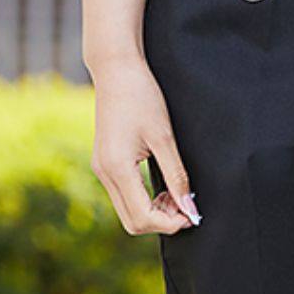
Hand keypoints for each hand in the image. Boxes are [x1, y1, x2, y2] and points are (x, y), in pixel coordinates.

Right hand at [90, 56, 199, 234]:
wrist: (116, 70)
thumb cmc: (142, 96)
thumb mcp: (165, 137)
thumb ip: (177, 176)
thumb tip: (190, 206)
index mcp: (116, 168)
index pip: (143, 217)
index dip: (170, 223)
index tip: (193, 215)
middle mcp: (104, 173)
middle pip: (133, 222)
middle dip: (162, 221)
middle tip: (187, 206)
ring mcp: (101, 169)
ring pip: (127, 211)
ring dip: (155, 211)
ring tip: (178, 195)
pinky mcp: (104, 163)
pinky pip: (124, 195)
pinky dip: (145, 199)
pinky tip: (164, 188)